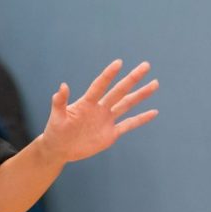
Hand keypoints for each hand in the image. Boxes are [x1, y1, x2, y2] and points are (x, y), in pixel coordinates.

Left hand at [39, 60, 158, 162]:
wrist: (60, 148)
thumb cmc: (55, 131)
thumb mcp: (56, 116)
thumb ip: (59, 102)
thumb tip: (63, 85)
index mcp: (86, 103)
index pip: (100, 85)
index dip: (108, 75)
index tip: (119, 62)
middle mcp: (99, 108)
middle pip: (119, 91)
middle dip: (132, 79)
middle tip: (146, 65)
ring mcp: (107, 120)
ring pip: (127, 104)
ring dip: (140, 95)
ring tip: (155, 83)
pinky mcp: (111, 134)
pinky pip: (129, 124)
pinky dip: (141, 119)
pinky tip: (153, 112)